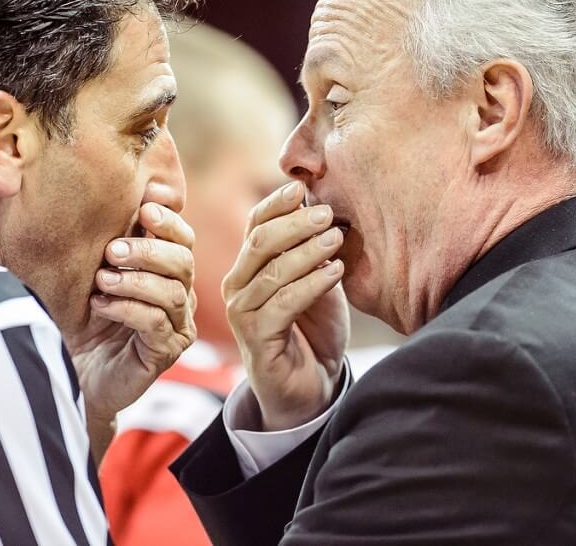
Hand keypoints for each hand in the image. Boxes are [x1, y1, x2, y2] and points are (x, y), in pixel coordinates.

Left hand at [67, 202, 196, 460]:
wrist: (70, 370)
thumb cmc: (80, 316)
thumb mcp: (91, 271)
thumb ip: (108, 239)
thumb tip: (114, 201)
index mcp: (166, 271)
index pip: (183, 239)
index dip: (169, 221)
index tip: (144, 207)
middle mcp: (180, 296)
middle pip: (184, 262)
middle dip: (148, 251)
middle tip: (111, 250)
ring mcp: (176, 326)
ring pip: (173, 293)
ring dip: (135, 282)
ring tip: (101, 281)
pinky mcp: (165, 352)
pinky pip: (157, 323)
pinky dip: (127, 309)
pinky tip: (100, 306)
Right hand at [223, 181, 349, 430]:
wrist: (310, 387)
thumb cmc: (313, 330)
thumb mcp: (316, 282)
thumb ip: (315, 251)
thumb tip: (327, 210)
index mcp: (248, 266)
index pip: (255, 224)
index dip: (277, 203)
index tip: (303, 187)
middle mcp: (237, 285)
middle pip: (259, 241)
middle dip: (295, 223)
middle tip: (328, 213)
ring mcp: (242, 312)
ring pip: (272, 271)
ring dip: (307, 252)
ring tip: (337, 240)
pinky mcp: (255, 338)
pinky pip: (283, 303)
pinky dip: (311, 284)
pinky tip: (334, 273)